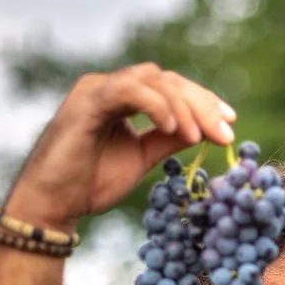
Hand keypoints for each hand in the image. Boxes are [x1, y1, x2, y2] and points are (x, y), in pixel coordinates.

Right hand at [4, 63, 236, 231]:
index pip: (171, 89)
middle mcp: (111, 88)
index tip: (230, 123)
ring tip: (198, 137)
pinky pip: (129, 90)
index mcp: (124, 101)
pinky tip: (172, 129)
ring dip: (183, 107)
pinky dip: (156, 105)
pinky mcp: (88, 101)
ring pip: (153, 80)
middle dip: (202, 105)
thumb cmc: (91, 184)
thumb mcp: (142, 160)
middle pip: (168, 80)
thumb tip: (201, 132)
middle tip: (225, 131)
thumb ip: (167, 142)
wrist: (54, 204)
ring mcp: (98, 90)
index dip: (204, 102)